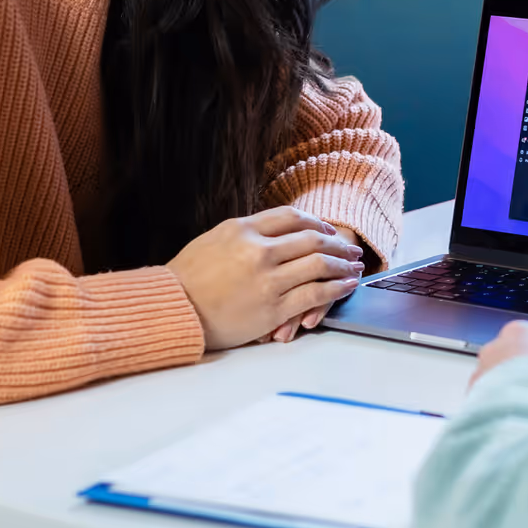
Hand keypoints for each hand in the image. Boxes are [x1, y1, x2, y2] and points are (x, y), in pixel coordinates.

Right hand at [169, 208, 364, 349]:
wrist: (172, 311)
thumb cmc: (187, 279)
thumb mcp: (213, 241)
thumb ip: (245, 234)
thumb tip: (273, 232)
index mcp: (243, 229)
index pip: (291, 216)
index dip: (315, 221)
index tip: (326, 228)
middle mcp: (258, 250)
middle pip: (311, 238)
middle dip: (337, 242)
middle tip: (350, 247)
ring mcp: (267, 279)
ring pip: (318, 264)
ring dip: (343, 264)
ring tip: (355, 266)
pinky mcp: (273, 308)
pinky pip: (314, 293)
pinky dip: (335, 288)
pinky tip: (346, 285)